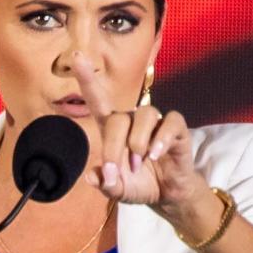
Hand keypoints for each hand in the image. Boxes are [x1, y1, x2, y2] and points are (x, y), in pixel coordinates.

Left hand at [72, 52, 208, 210]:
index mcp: (113, 129)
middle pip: (118, 119)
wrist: (167, 193)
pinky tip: (156, 154)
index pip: (98, 100)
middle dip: (113, 147)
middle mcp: (132, 120)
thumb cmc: (138, 184)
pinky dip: (162, 139)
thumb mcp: (119, 190)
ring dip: (138, 143)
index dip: (87, 79)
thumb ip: (105, 184)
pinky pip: (170, 122)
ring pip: (144, 116)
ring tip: (139, 163)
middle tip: (116, 172)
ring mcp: (154, 122)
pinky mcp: (176, 128)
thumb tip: (91, 176)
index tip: (76, 58)